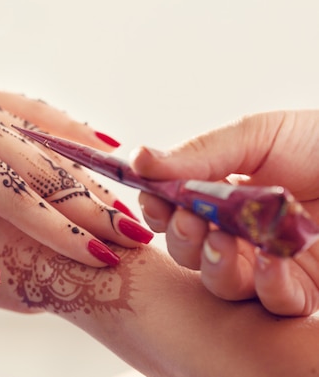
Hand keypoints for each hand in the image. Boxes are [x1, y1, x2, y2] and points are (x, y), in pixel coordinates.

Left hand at [0, 81, 151, 283]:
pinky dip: (67, 127)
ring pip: (48, 134)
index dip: (61, 230)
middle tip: (134, 234)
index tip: (101, 256)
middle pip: (44, 165)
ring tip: (124, 193)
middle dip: (90, 202)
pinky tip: (96, 141)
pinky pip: (34, 108)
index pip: (19, 197)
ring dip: (87, 166)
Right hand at [131, 109, 318, 315]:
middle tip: (191, 224)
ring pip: (218, 282)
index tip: (156, 200)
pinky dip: (263, 286)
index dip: (158, 209)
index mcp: (224, 190)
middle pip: (187, 250)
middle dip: (181, 240)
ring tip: (229, 244)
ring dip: (214, 266)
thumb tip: (136, 157)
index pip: (173, 207)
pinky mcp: (302, 289)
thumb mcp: (258, 135)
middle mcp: (240, 228)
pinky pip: (269, 302)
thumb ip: (197, 154)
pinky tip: (271, 263)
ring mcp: (268, 260)